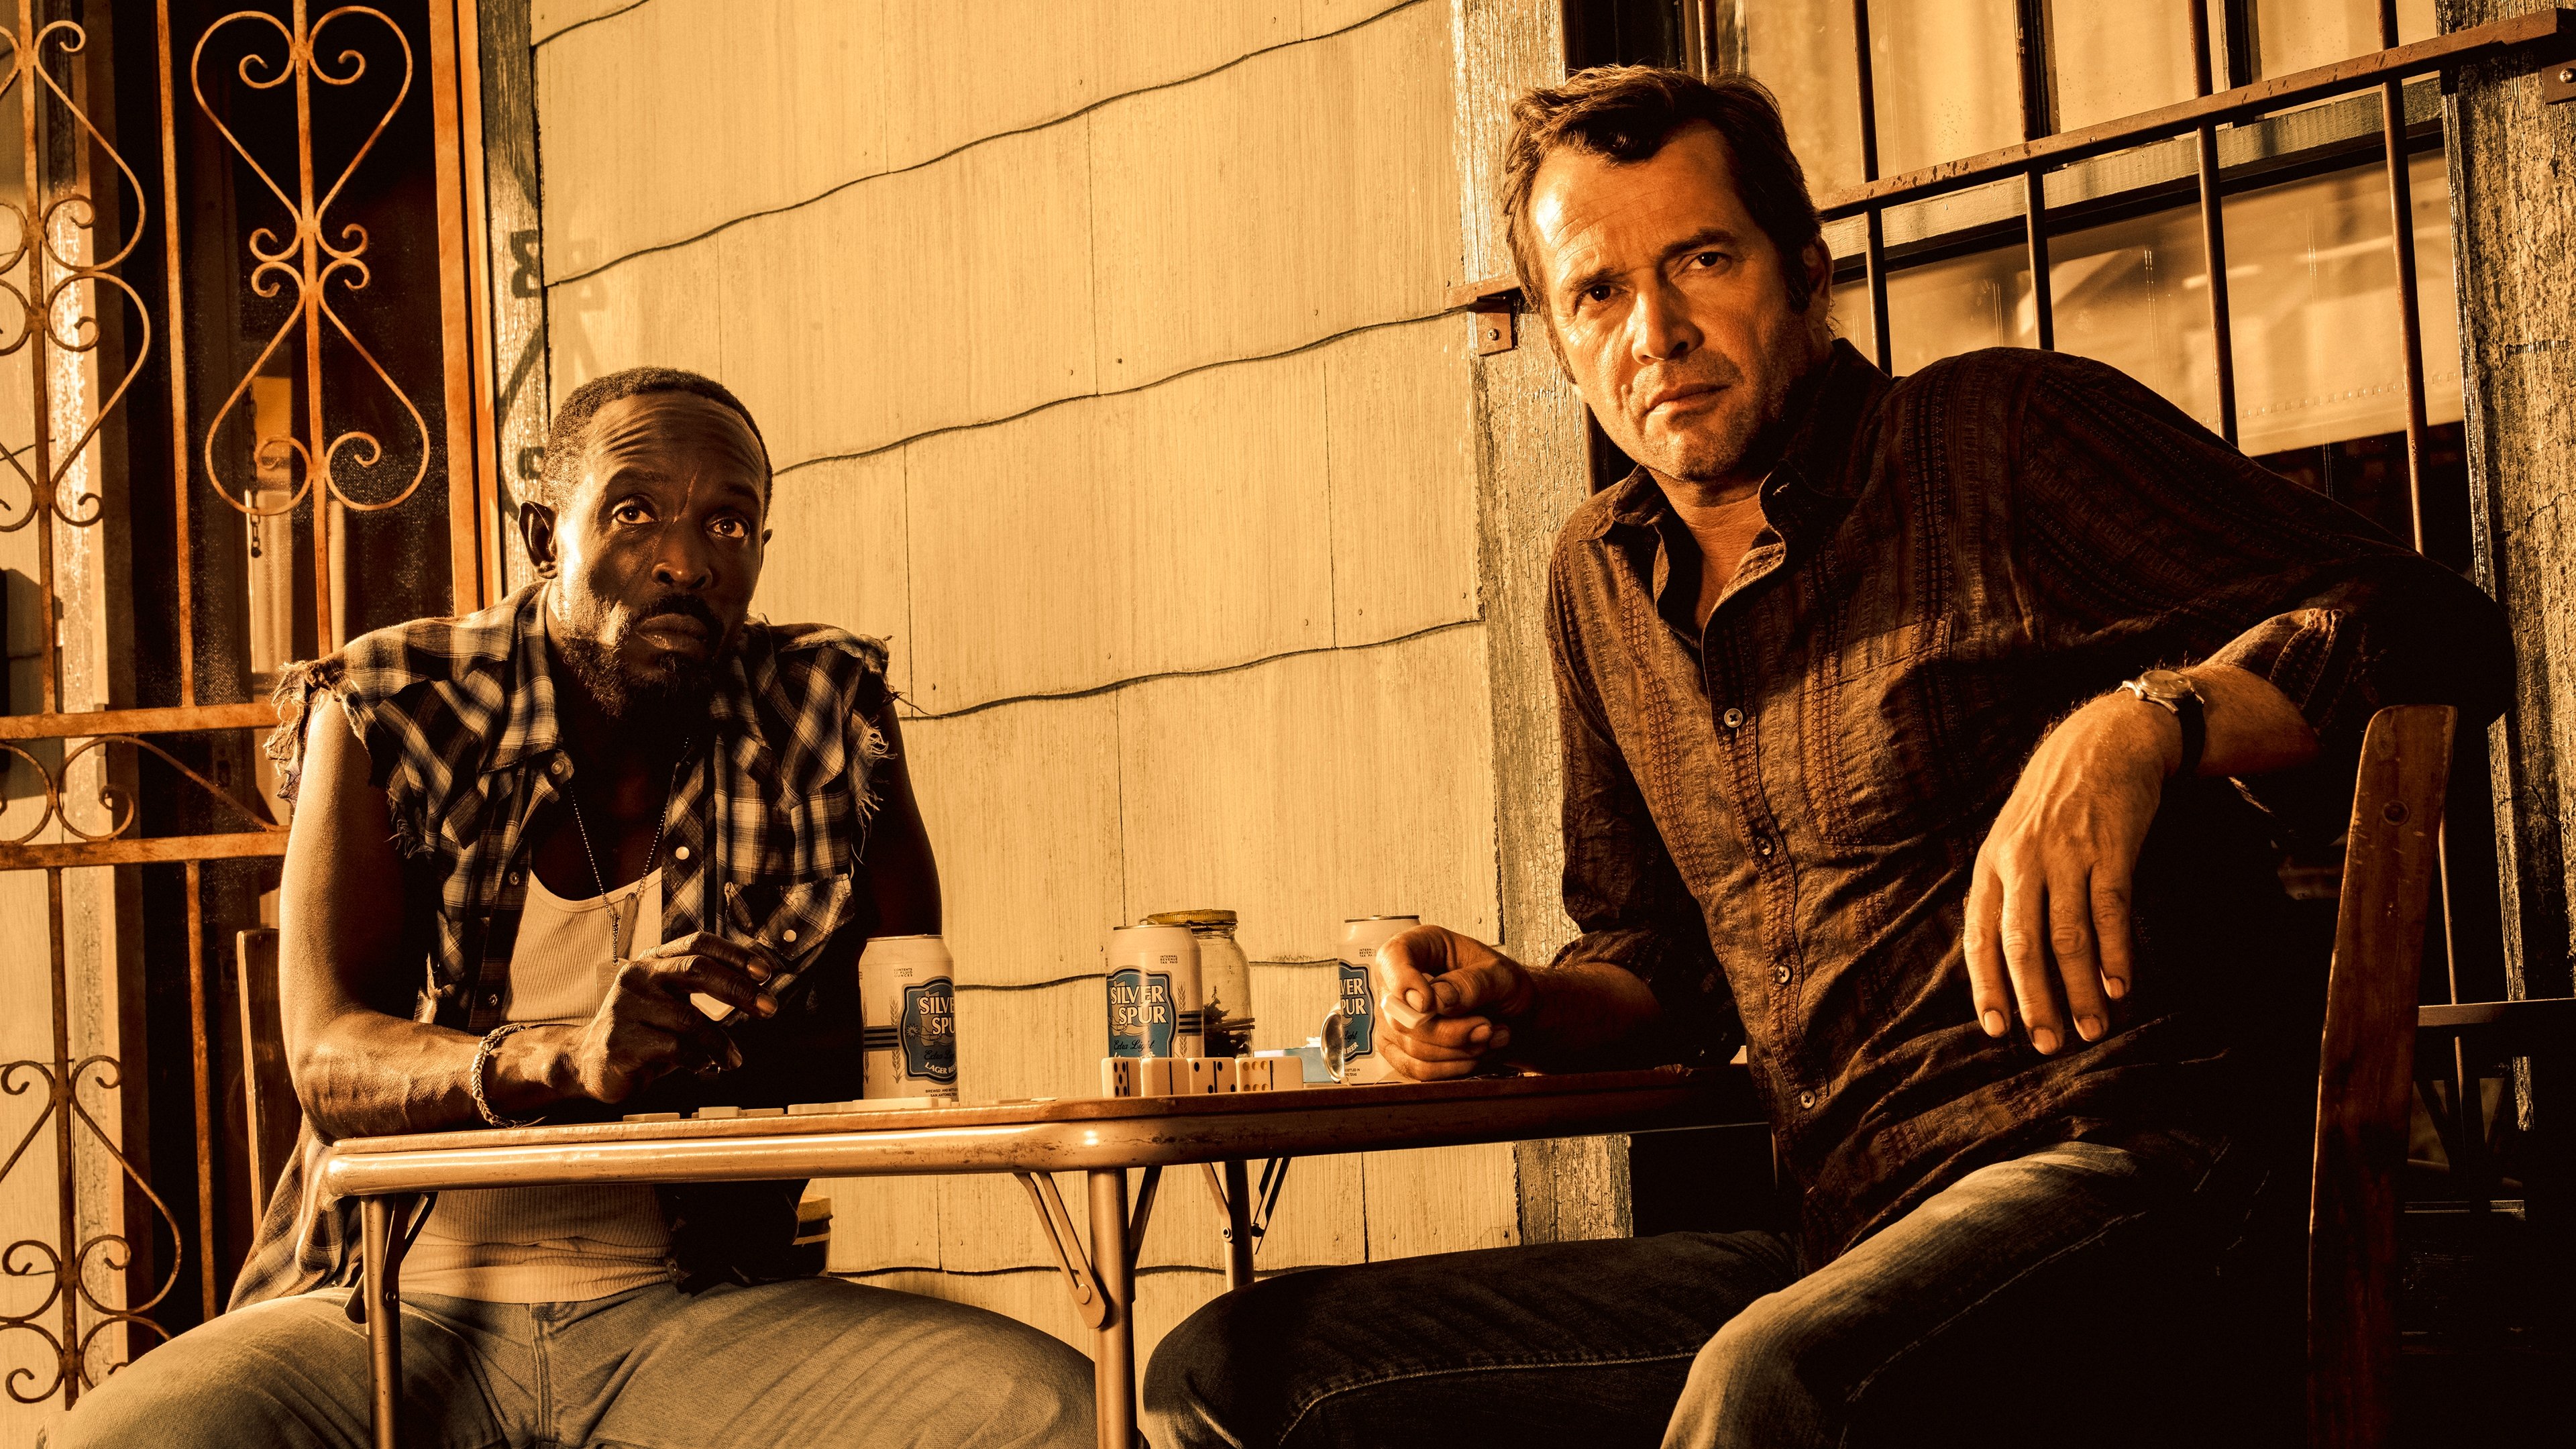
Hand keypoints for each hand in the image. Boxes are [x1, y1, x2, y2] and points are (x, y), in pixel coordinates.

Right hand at [558, 931, 783, 1101]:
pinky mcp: (621, 1042)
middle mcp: (638, 977)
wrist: (590, 1061)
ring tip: (733, 1058)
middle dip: (739, 989)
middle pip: (696, 969)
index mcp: (653, 962)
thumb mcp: (674, 1001)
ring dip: (721, 1041)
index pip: (698, 943)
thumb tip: (758, 977)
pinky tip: (704, 1064)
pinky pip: (674, 1048)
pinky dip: (699, 1058)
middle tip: (769, 1008)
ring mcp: (626, 1008)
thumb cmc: (644, 1030)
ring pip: (689, 1018)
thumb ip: (705, 986)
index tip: (767, 971)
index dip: (735, 953)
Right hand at [1372, 926, 1535, 1080]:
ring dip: (1459, 1050)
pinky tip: (1477, 1053)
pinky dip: (1453, 1068)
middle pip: (1401, 1016)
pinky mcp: (1401, 1048)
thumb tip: (1436, 1001)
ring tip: (1490, 1036)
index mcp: (1420, 946)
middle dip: (1449, 1031)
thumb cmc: (1502, 983)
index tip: (1428, 1003)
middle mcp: (1399, 981)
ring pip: (1412, 1047)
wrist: (1512, 1011)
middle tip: (1486, 1027)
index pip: (1391, 958)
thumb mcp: (1499, 975)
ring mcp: (1395, 1018)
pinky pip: (1417, 1069)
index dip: (1403, 982)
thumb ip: (1469, 984)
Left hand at [1965, 693, 2172, 1055]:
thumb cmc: (2055, 804)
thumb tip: (2008, 964)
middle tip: (2049, 1044)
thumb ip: (2007, 894)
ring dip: (2081, 990)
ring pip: (2069, 936)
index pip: (1981, 936)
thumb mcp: (2013, 840)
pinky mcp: (2110, 848)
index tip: (1998, 1029)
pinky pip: (2111, 911)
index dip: (1987, 985)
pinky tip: (2121, 987)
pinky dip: (2115, 954)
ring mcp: (2067, 854)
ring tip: (2094, 1030)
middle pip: (2022, 945)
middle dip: (2036, 1000)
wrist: (2104, 741)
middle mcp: (2022, 862)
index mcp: (1992, 864)